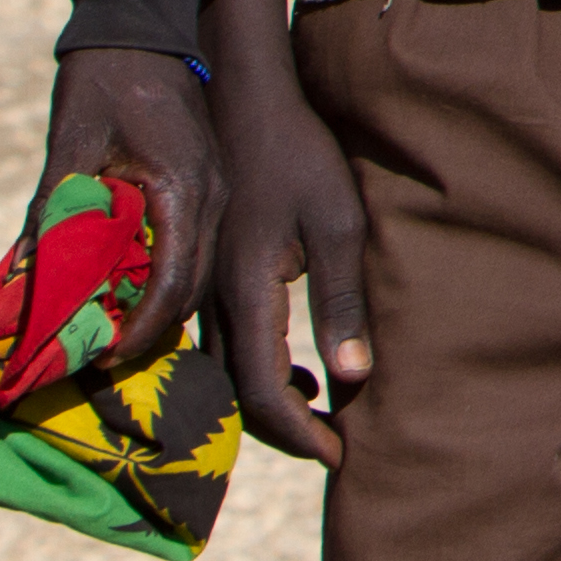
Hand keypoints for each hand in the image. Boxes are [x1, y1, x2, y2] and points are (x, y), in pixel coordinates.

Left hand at [32, 49, 217, 383]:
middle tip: (103, 353)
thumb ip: (53, 214)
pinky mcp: (212, 182)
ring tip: (114, 324)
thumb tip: (24, 280)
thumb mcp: (70, 148)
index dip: (141, 328)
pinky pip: (197, 244)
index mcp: (184, 188)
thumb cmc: (105, 81)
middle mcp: (215, 194)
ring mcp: (219, 188)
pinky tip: (132, 282)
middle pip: (195, 285)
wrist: (147, 24)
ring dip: (162, 304)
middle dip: (152, 327)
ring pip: (200, 268)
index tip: (103, 355)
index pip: (175, 281)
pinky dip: (169, 275)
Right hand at [204, 70, 370, 465]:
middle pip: (239, 398)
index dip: (301, 434)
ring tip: (326, 414)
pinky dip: (262, 374)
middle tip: (336, 447)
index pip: (264, 395)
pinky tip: (305, 370)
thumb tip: (353, 380)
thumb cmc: (301, 157)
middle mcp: (215, 303)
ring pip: (229, 376)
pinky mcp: (212, 277)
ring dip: (273, 403)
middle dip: (286, 431)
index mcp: (246, 295)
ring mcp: (206, 291)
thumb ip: (342, 301)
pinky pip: (228, 348)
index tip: (341, 455)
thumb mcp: (339, 224)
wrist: (246, 105)